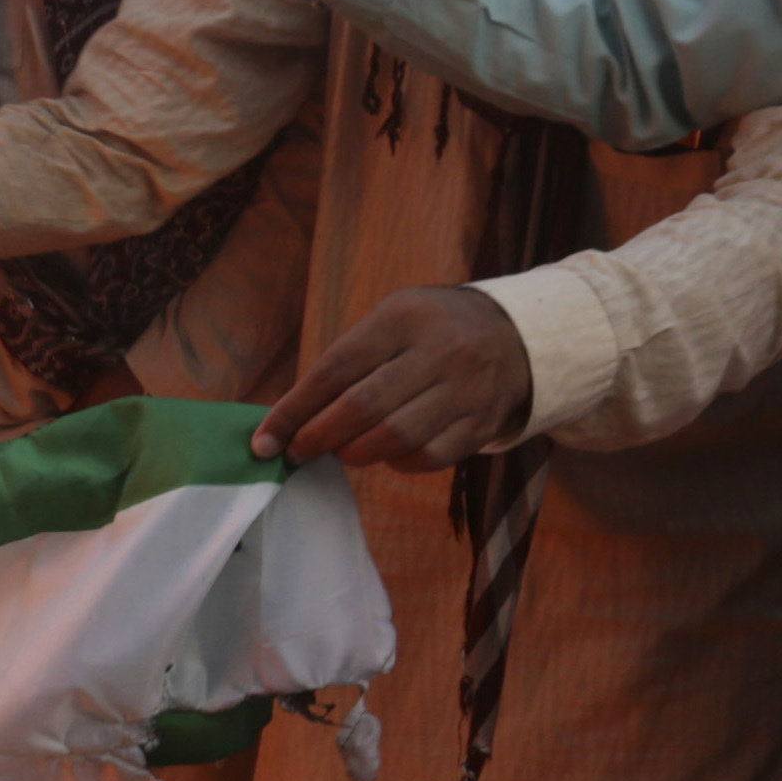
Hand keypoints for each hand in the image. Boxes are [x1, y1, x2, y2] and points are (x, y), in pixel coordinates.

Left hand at [258, 286, 529, 466]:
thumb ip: (345, 362)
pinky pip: (427, 457)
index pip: (336, 369)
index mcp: (403, 318)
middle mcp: (439, 352)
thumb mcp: (391, 321)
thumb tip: (289, 417)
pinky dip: (396, 462)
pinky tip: (385, 453)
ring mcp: (465, 390)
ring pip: (396, 438)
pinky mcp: (481, 424)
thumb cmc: (430, 330)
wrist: (516, 336)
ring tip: (339, 451)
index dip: (294, 410)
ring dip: (354, 453)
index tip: (265, 440)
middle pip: (363, 407)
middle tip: (298, 452)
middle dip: (318, 437)